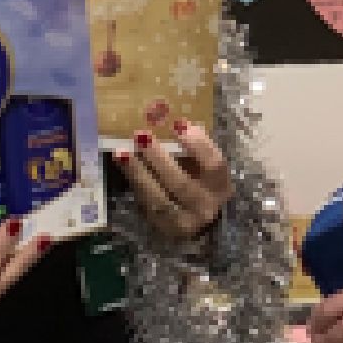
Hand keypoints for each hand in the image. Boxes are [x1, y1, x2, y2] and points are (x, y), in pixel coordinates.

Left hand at [116, 123, 228, 245]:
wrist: (194, 219)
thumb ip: (189, 141)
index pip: (214, 165)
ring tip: (122, 152)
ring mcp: (185, 222)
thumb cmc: (197, 179)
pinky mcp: (164, 229)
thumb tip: (163, 113)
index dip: (197, 144)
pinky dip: (134, 183)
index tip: (176, 123)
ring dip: (139, 173)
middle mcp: (206, 206)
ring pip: (159, 199)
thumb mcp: (199, 162)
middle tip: (141, 135)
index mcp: (220, 185)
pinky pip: (147, 205)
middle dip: (158, 158)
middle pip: (181, 183)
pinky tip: (122, 163)